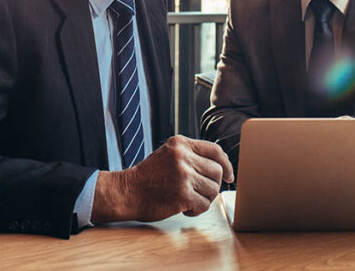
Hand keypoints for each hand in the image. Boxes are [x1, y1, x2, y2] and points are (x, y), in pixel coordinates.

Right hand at [91, 135, 233, 222]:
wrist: (126, 192)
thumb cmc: (147, 177)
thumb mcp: (168, 155)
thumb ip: (190, 156)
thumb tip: (220, 166)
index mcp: (180, 144)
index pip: (215, 150)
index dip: (226, 164)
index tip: (229, 176)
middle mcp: (183, 156)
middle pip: (217, 171)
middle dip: (213, 185)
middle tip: (201, 193)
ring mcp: (183, 175)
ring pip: (213, 189)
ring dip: (204, 199)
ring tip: (189, 200)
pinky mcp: (182, 194)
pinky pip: (204, 204)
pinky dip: (197, 210)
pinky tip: (184, 208)